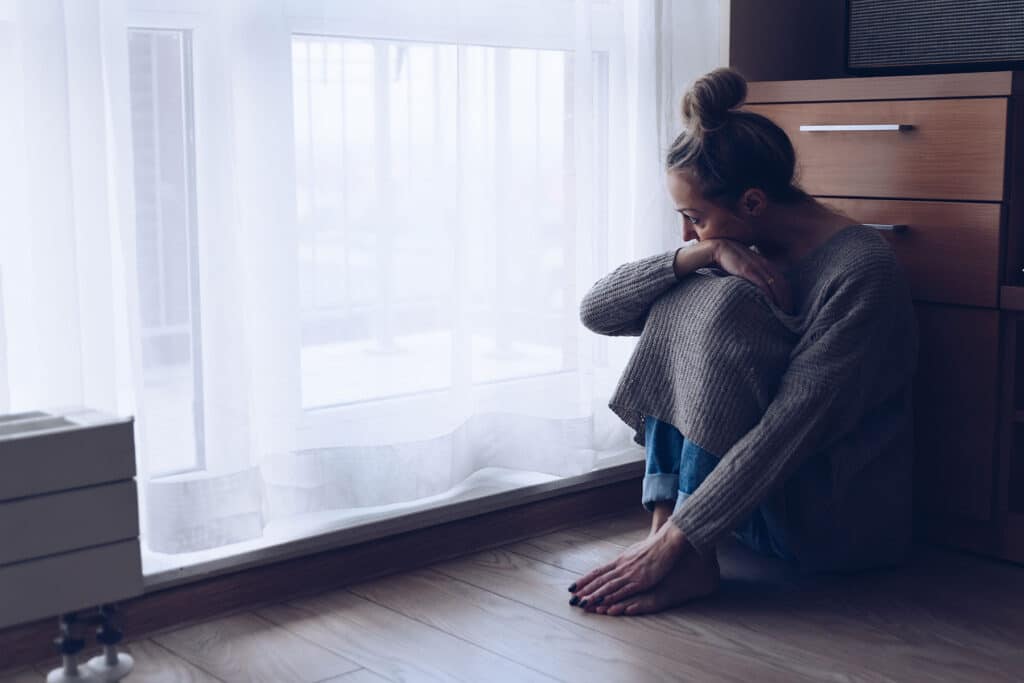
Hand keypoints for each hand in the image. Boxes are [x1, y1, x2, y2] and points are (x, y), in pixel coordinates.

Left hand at [568, 521, 688, 609]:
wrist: (666, 543)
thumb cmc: (654, 547)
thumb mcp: (635, 552)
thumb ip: (626, 560)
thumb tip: (619, 562)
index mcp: (619, 560)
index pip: (597, 571)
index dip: (584, 580)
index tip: (572, 587)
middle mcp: (621, 567)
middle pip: (599, 580)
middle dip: (585, 590)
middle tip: (572, 599)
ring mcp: (630, 574)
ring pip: (608, 587)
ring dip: (594, 596)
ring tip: (583, 603)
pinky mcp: (640, 581)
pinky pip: (623, 591)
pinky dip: (612, 598)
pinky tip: (604, 603)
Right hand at [706, 239, 792, 312]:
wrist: (717, 248)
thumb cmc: (728, 261)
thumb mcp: (744, 267)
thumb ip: (752, 276)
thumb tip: (754, 292)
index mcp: (765, 264)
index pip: (782, 281)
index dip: (787, 295)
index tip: (788, 308)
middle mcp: (764, 264)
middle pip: (782, 284)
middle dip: (787, 300)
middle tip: (789, 315)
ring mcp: (756, 267)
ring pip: (775, 285)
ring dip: (781, 300)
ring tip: (782, 314)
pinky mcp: (747, 270)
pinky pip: (762, 284)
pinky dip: (769, 295)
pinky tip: (771, 305)